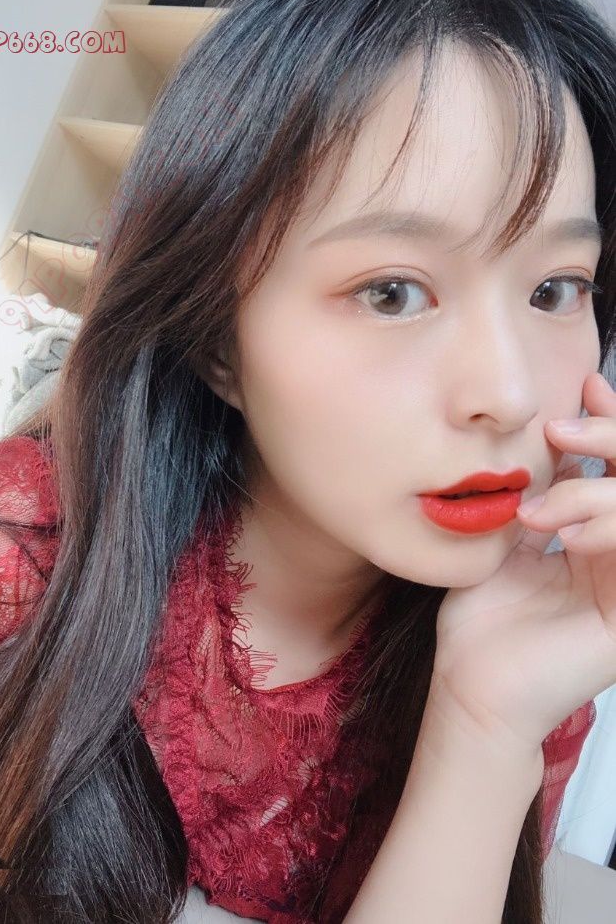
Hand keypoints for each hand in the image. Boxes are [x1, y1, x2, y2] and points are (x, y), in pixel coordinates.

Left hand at [432, 372, 615, 756]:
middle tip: (564, 427)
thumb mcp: (503, 541)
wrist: (469, 685)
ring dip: (596, 490)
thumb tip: (546, 439)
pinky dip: (606, 527)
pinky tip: (564, 531)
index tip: (585, 385)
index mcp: (596, 539)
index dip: (612, 423)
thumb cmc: (480, 620)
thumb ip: (533, 496)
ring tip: (540, 506)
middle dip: (614, 437)